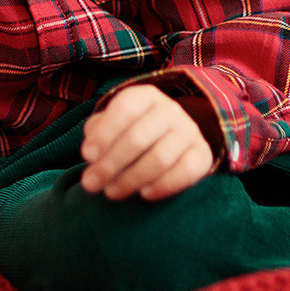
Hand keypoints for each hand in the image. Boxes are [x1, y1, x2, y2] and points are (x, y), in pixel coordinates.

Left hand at [78, 84, 215, 201]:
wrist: (172, 139)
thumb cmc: (131, 131)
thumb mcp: (112, 124)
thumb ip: (97, 132)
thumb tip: (91, 153)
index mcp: (146, 96)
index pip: (125, 109)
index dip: (104, 133)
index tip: (87, 156)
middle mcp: (171, 110)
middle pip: (138, 137)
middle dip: (110, 164)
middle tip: (91, 184)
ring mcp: (190, 131)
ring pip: (160, 158)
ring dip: (131, 179)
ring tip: (111, 192)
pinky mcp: (202, 155)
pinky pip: (185, 172)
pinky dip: (163, 185)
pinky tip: (144, 194)